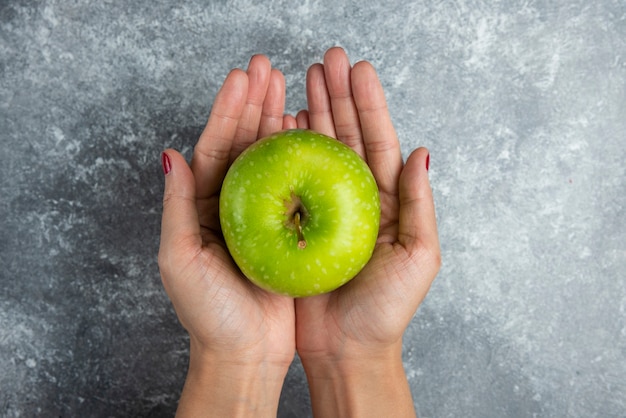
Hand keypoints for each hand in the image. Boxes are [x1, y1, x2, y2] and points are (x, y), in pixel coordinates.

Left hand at [158, 55, 294, 416]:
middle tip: (267, 68)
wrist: (246, 353)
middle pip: (242, 144)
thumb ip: (177, 205)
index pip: (213, 147)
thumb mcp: (180, 259)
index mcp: (202, 206)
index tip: (243, 77)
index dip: (227, 110)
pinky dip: (301, 157)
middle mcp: (231, 205)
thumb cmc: (208, 313)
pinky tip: (309, 132)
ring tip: (288, 88)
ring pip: (270, 159)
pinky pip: (295, 185)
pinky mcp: (288, 230)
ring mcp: (261, 215)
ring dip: (277, 122)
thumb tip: (171, 153)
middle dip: (253, 104)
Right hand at [293, 47, 440, 416]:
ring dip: (313, 113)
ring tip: (303, 79)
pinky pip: (292, 179)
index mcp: (388, 201)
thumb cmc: (385, 310)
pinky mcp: (298, 224)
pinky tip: (282, 124)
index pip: (379, 141)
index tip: (357, 69)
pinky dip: (288, 150)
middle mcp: (357, 198)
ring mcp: (326, 209)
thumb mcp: (418, 257)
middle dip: (338, 96)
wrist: (347, 348)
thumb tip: (422, 151)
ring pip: (319, 151)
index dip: (368, 103)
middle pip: (348, 136)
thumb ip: (420, 204)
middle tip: (326, 60)